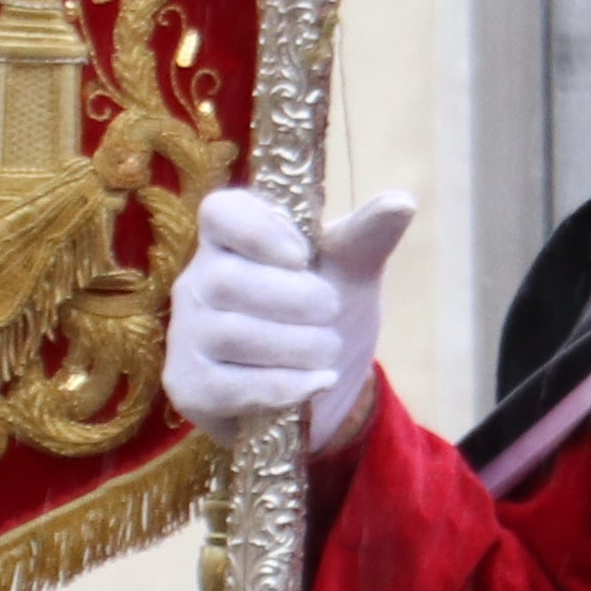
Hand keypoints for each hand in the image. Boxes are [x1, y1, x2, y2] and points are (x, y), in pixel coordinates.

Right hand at [163, 187, 416, 447]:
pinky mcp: (189, 386)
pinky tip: (314, 385)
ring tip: (327, 353)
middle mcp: (198, 282)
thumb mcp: (351, 273)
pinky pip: (228, 387)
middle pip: (229, 280)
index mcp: (231, 239)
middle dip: (295, 300)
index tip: (302, 256)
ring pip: (231, 335)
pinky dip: (281, 387)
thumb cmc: (323, 316)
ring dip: (297, 347)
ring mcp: (187, 335)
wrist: (318, 389)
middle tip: (332, 312)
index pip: (221, 213)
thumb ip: (367, 237)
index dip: (259, 231)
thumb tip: (403, 200)